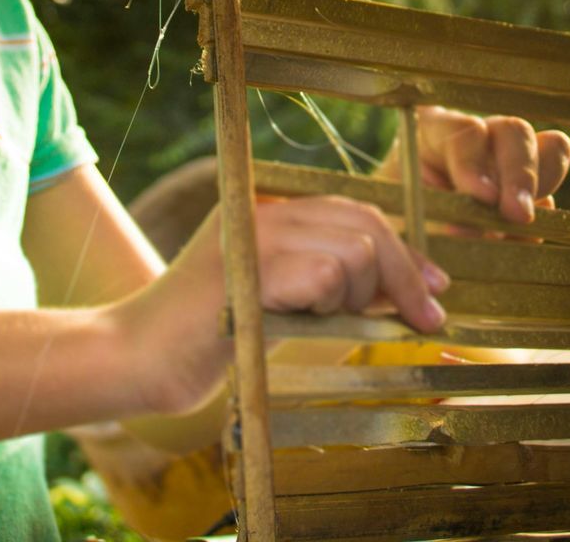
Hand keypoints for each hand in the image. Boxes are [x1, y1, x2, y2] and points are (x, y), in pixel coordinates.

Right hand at [118, 196, 448, 415]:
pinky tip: (303, 319)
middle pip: (364, 223)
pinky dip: (329, 303)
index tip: (435, 286)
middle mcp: (262, 211)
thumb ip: (325, 282)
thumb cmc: (204, 340)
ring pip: (353, 249)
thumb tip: (403, 286)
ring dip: (359, 295)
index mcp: (267, 212)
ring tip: (324, 320)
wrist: (134, 358)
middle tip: (426, 319)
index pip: (353, 212)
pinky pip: (324, 272)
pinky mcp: (248, 267)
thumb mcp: (277, 300)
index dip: (403, 248)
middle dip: (406, 274)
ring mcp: (254, 234)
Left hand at [377, 105, 569, 224]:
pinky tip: (518, 242)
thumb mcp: (398, 220)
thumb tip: (480, 232)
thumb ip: (433, 221)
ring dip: (540, 187)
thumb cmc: (389, 227)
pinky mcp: (527, 196)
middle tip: (516, 214)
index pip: (465, 130)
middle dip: (520, 172)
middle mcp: (476, 138)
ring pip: (548, 152)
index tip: (481, 197)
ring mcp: (506, 162)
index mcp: (433, 131)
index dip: (475, 162)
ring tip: (522, 225)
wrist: (394, 254)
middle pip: (515, 131)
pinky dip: (541, 221)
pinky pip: (549, 199)